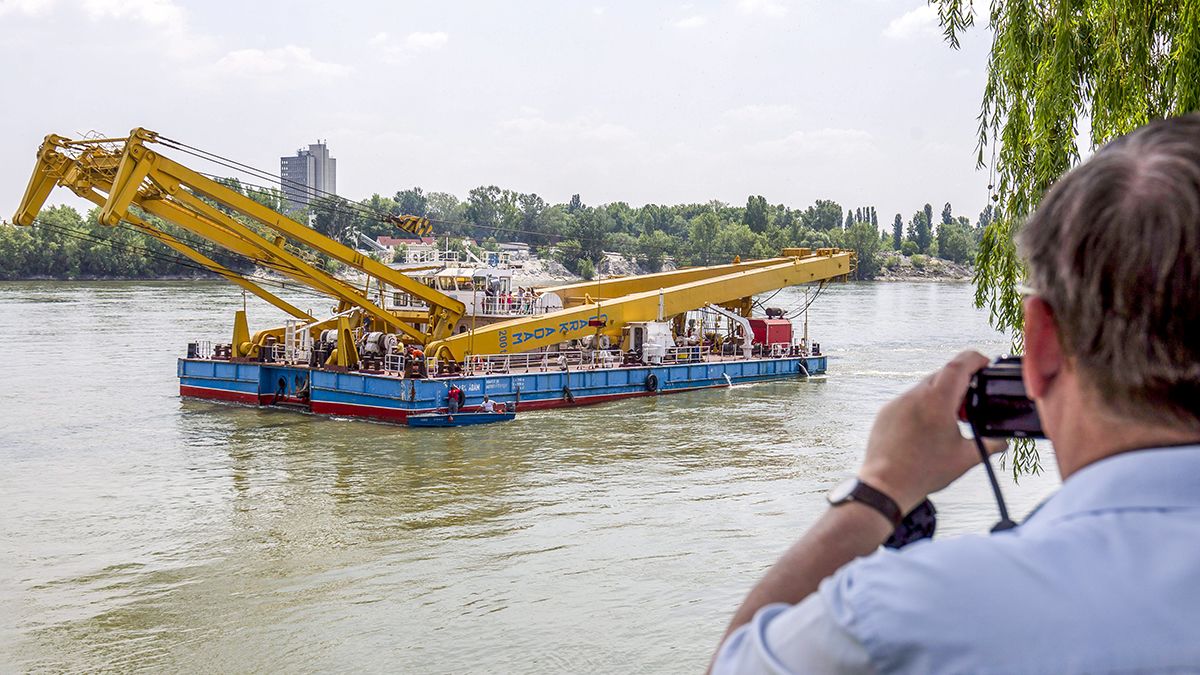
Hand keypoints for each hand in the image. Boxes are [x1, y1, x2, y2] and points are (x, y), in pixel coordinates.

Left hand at [858, 351, 1005, 513]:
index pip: (958, 365)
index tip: (984, 363)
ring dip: (940, 395)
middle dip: (960, 382)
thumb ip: (990, 445)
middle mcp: (914, 396)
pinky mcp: (886, 412)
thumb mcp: (966, 458)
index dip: (975, 359)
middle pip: (942, 375)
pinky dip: (922, 406)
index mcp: (937, 401)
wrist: (886, 485)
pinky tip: (927, 427)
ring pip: (924, 387)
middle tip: (970, 401)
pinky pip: (908, 400)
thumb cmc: (923, 472)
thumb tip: (1003, 440)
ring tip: (949, 419)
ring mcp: (897, 403)